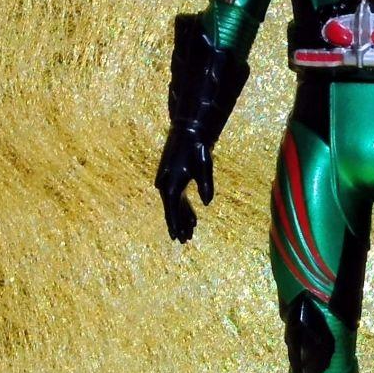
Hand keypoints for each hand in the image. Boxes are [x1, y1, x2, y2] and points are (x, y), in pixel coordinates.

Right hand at [154, 127, 213, 242]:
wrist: (189, 131)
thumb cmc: (198, 149)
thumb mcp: (204, 166)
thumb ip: (205, 185)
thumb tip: (206, 203)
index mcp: (172, 184)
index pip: (172, 210)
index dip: (175, 224)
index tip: (177, 237)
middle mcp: (166, 185)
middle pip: (172, 210)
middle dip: (178, 225)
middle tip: (184, 241)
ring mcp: (168, 182)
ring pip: (175, 205)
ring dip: (182, 218)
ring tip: (190, 233)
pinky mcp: (173, 179)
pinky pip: (177, 198)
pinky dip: (184, 208)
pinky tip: (192, 219)